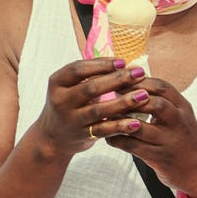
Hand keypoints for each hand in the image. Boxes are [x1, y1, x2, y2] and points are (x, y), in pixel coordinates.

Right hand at [34, 56, 148, 155]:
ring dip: (123, 102)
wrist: (53, 136)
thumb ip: (91, 75)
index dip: (101, 64)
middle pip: (91, 87)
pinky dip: (120, 126)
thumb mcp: (71, 86)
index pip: (78, 69)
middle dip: (118, 79)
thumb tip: (122, 62)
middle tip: (139, 73)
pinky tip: (136, 122)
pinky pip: (104, 130)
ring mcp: (71, 119)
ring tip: (143, 95)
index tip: (123, 61)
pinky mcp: (82, 135)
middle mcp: (61, 100)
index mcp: (57, 82)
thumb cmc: (70, 104)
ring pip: (99, 110)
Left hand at [100, 76, 196, 196]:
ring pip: (138, 126)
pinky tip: (109, 136)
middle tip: (111, 94)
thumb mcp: (179, 116)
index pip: (162, 87)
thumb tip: (130, 84)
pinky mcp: (159, 158)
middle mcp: (178, 122)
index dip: (140, 81)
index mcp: (183, 108)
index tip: (122, 78)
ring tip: (106, 115)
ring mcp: (169, 141)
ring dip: (119, 120)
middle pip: (153, 103)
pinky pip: (132, 146)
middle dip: (129, 97)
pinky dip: (117, 140)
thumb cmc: (183, 140)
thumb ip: (160, 101)